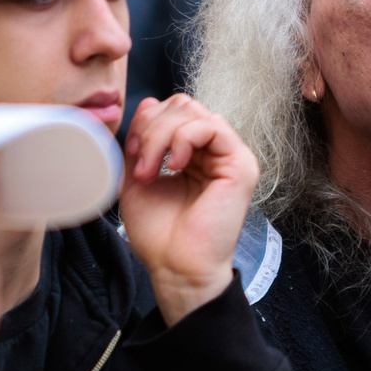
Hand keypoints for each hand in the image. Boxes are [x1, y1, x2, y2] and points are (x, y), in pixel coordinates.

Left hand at [116, 95, 259, 324]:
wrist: (175, 268)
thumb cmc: (160, 234)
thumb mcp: (137, 177)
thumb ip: (142, 141)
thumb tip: (148, 103)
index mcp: (193, 154)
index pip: (174, 111)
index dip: (147, 121)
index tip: (130, 153)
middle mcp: (214, 152)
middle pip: (184, 105)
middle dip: (152, 126)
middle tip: (139, 160)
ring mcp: (230, 157)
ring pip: (194, 112)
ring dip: (162, 135)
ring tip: (150, 169)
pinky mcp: (240, 165)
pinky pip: (212, 127)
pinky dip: (184, 138)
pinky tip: (173, 165)